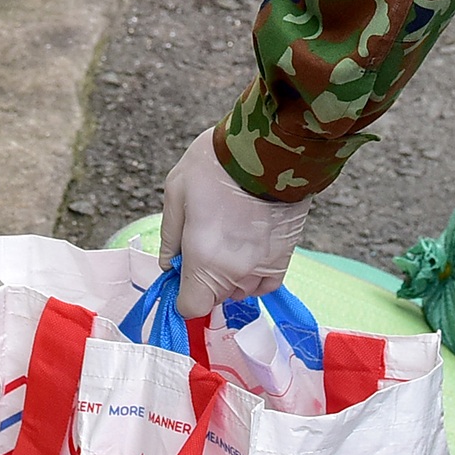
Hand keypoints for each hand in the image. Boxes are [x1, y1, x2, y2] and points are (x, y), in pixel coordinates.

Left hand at [159, 127, 306, 314]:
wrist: (270, 147)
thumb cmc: (216, 165)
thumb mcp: (176, 192)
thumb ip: (170, 236)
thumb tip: (169, 264)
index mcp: (205, 260)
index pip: (191, 307)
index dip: (182, 294)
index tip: (180, 273)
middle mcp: (237, 272)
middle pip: (215, 297)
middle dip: (204, 279)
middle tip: (202, 242)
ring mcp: (264, 266)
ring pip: (241, 290)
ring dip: (230, 275)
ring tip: (227, 239)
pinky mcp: (286, 255)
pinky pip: (266, 282)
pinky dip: (255, 275)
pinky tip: (247, 251)